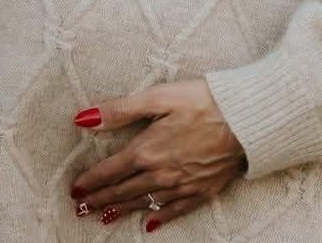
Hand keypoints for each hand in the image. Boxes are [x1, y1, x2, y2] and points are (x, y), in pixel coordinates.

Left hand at [69, 79, 244, 229]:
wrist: (246, 121)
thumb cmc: (200, 101)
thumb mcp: (155, 98)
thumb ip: (118, 111)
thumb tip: (82, 119)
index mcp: (146, 151)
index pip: (110, 171)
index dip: (91, 181)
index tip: (75, 190)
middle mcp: (161, 174)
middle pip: (123, 191)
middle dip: (100, 200)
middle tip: (81, 209)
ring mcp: (182, 185)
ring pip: (146, 202)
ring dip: (122, 210)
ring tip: (104, 217)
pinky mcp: (202, 191)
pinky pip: (175, 210)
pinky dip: (159, 217)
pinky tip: (149, 223)